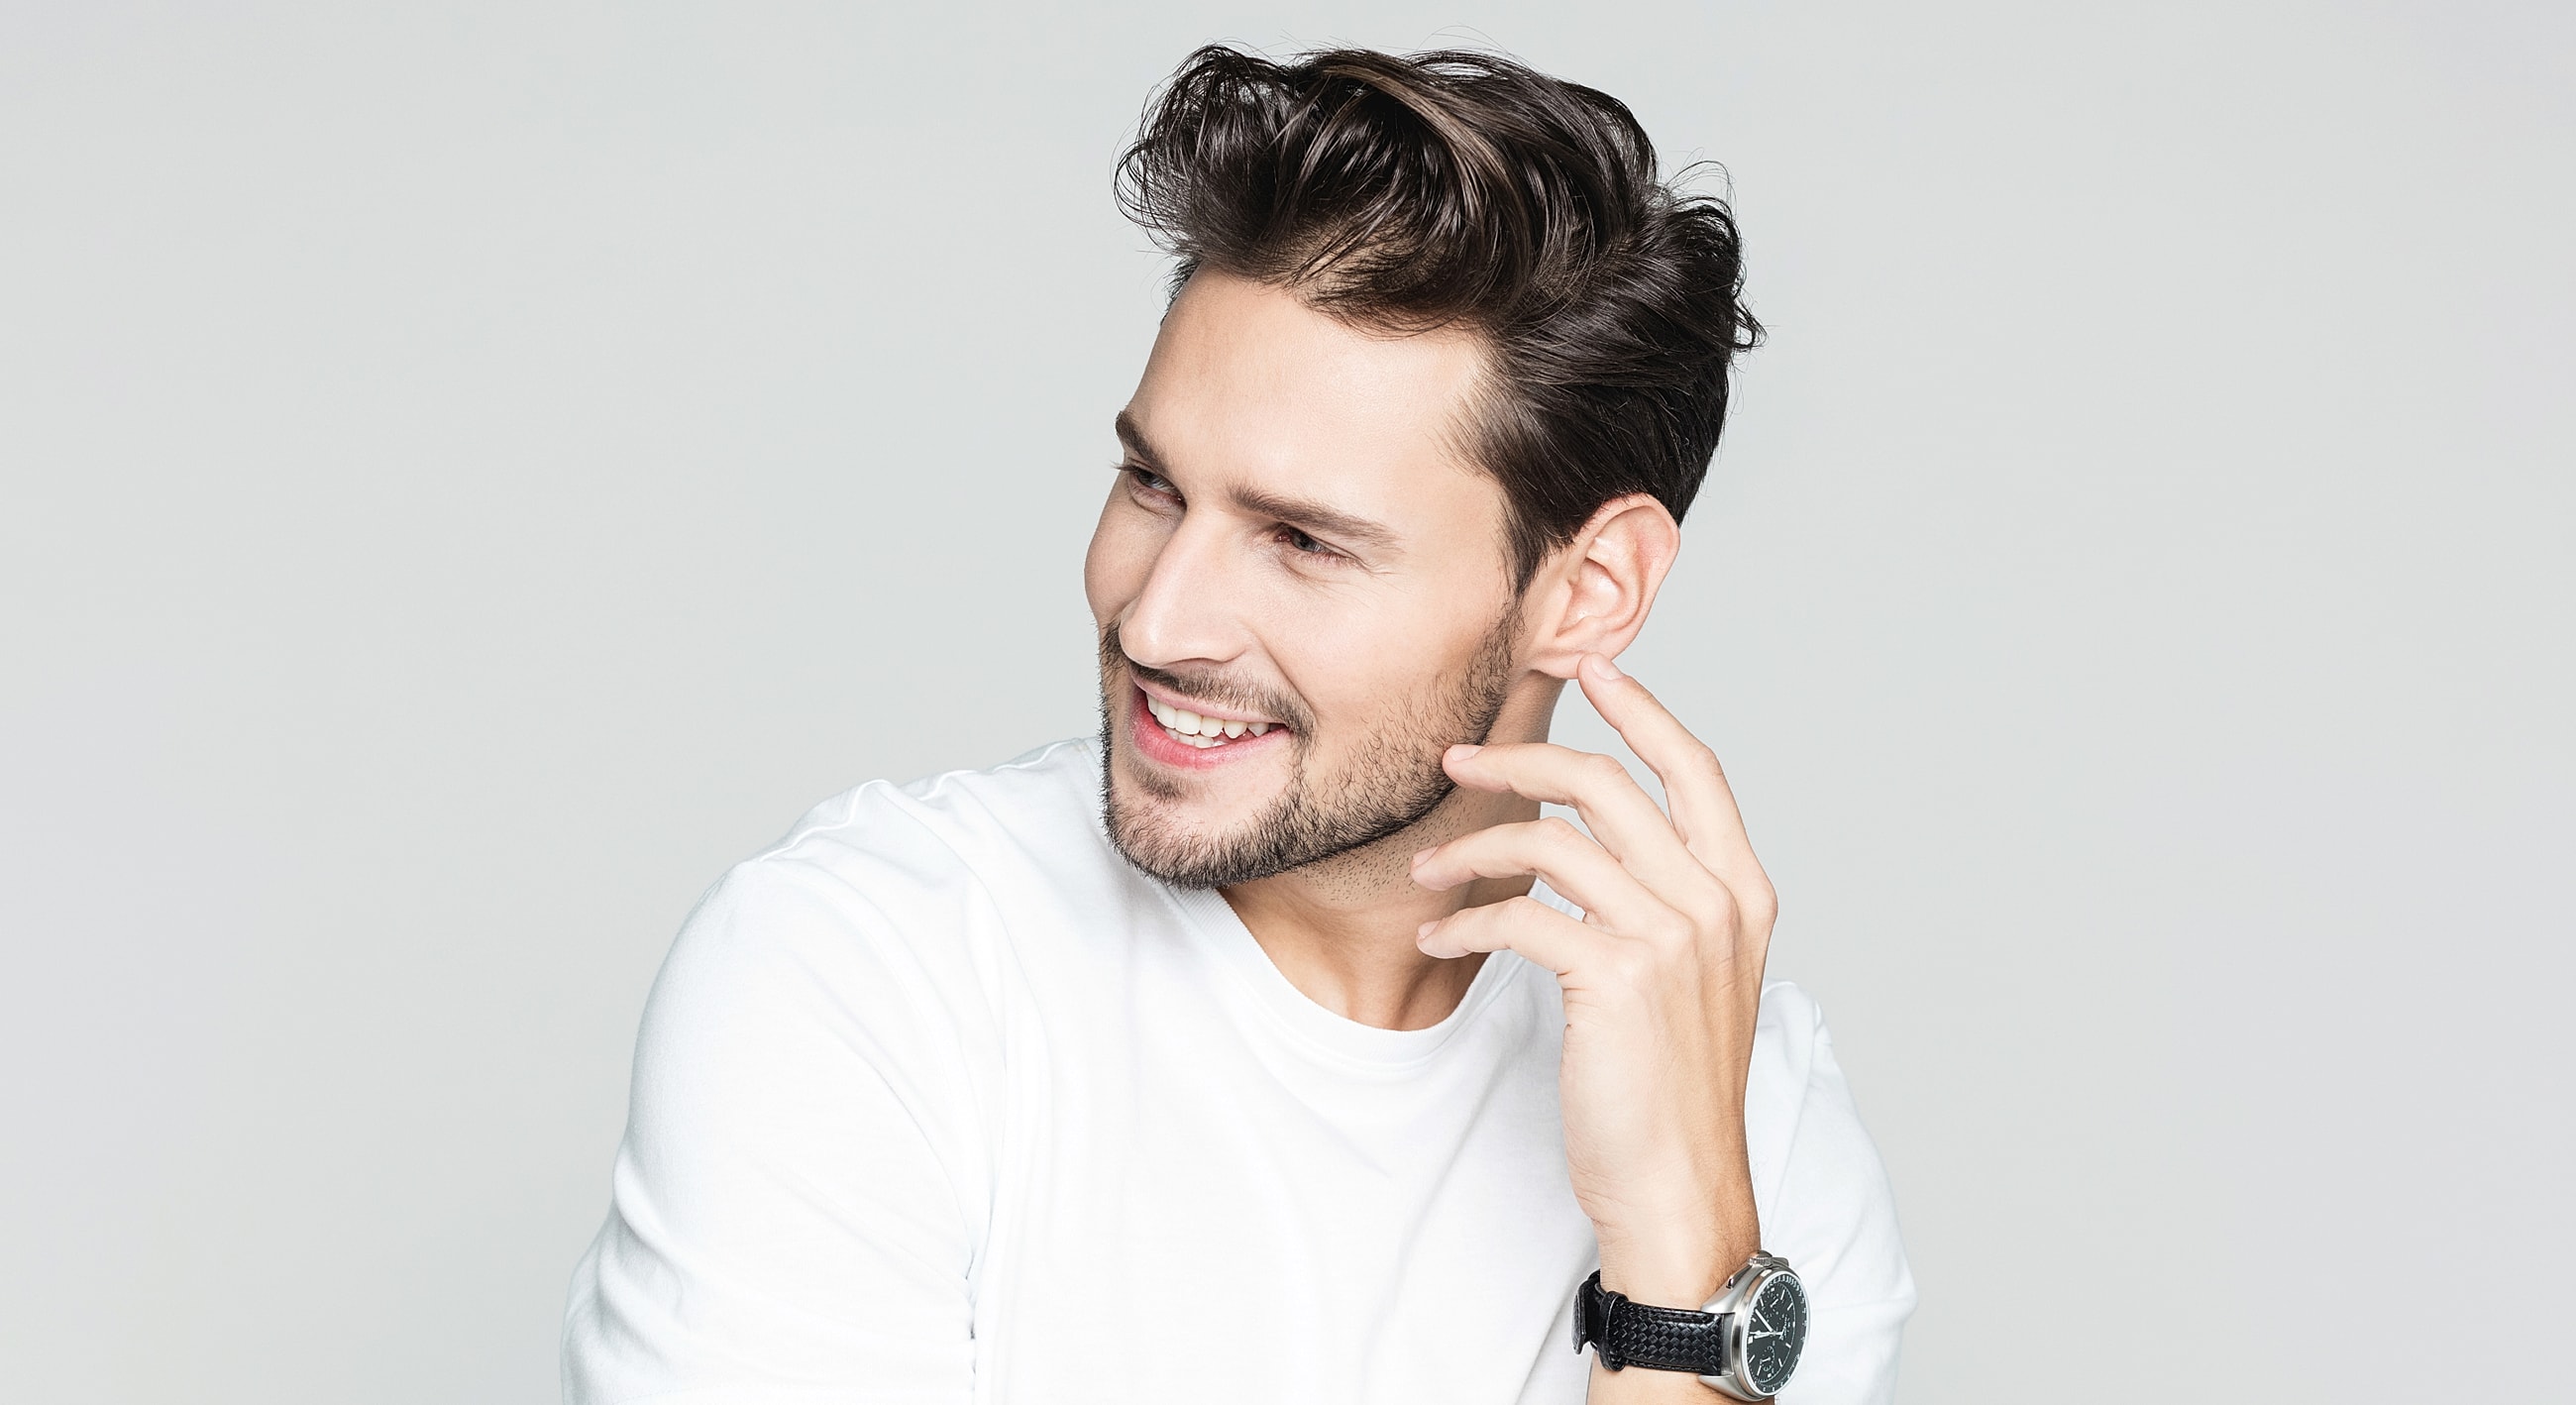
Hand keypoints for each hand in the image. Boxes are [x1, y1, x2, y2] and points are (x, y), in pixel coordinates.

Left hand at [1410, 652, 1777, 1308]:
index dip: (1640, 705)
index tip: (1588, 663)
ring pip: (1551, 841)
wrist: (1677, 1183)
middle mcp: (1714, 902)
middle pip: (1605, 783)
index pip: (1693, 766)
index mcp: (1742, 890)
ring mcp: (1670, 937)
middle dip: (1519, 756)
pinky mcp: (1615, 978)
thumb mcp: (1694, 977)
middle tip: (1456, 758)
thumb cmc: (1671, 1086)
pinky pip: (1519, 915)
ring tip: (1428, 868)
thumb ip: (1666, 899)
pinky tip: (1436, 939)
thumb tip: (1597, 836)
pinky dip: (1463, 920)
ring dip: (1473, 846)